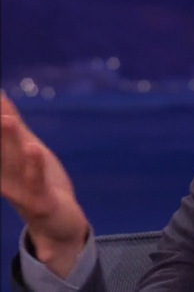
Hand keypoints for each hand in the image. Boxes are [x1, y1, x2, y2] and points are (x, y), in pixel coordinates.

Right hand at [1, 90, 88, 278]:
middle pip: (0, 146)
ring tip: (6, 118)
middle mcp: (6, 175)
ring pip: (14, 162)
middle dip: (0, 128)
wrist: (57, 227)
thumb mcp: (29, 151)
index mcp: (3, 163)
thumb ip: (15, 127)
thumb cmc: (40, 184)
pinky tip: (33, 148)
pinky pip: (37, 182)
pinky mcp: (41, 201)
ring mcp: (22, 190)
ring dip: (9, 140)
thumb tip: (2, 97)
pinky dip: (34, 166)